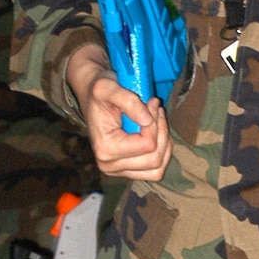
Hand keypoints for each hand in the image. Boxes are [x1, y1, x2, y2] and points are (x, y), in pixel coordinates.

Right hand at [68, 45, 171, 180]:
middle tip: (156, 110)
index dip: (155, 122)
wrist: (94, 99)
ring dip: (164, 143)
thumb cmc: (100, 94)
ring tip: (157, 122)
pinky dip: (162, 152)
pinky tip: (157, 133)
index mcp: (105, 149)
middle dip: (161, 131)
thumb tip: (147, 120)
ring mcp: (120, 171)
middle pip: (155, 159)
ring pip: (158, 168)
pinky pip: (156, 171)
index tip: (152, 102)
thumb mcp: (107, 87)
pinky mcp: (128, 171)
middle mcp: (110, 166)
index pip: (147, 145)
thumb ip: (128, 100)